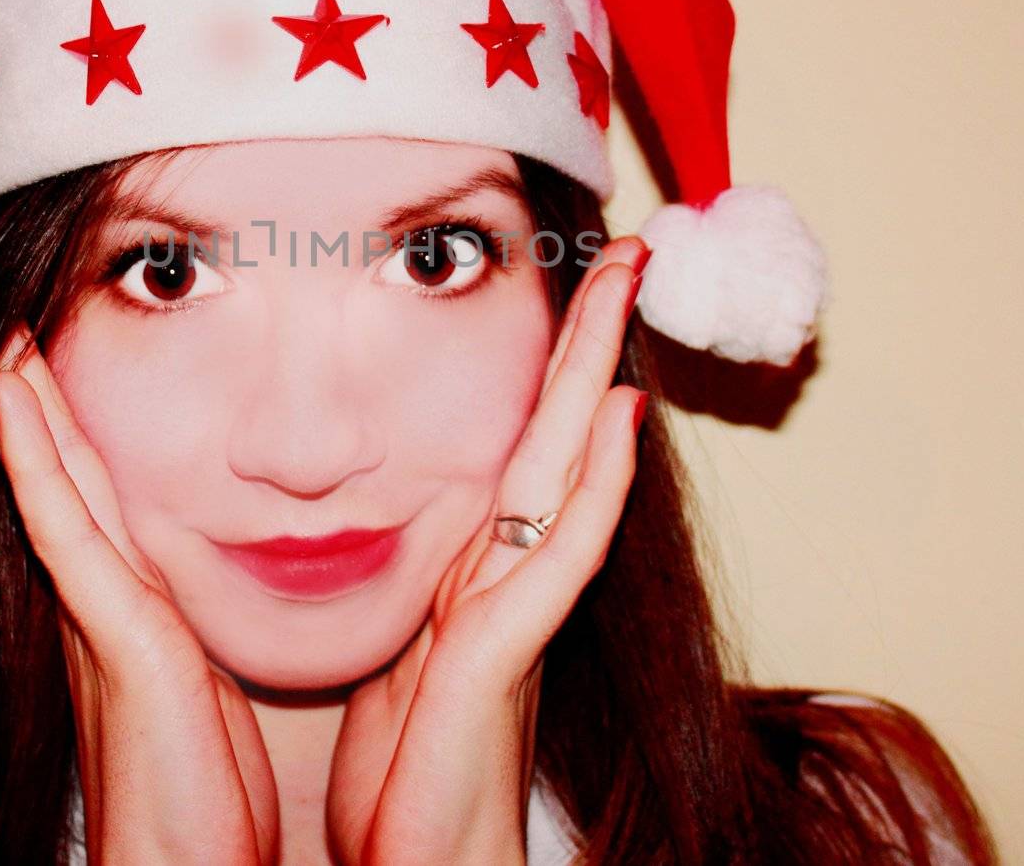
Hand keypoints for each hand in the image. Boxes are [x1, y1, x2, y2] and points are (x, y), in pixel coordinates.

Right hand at [0, 255, 279, 865]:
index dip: (47, 391)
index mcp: (124, 590)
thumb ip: (197, 613)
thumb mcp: (208, 675)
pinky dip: (34, 458)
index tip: (23, 311)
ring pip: (48, 470)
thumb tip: (232, 561)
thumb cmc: (208, 787)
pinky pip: (67, 529)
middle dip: (7, 365)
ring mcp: (98, 609)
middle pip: (48, 451)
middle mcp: (97, 587)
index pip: (81, 467)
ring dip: (11, 383)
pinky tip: (10, 394)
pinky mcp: (116, 638)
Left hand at [325, 236, 650, 865]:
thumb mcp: (397, 654)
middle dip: (587, 341)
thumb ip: (416, 584)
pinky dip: (592, 484)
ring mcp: (513, 611)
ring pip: (564, 471)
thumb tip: (415, 521)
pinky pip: (556, 555)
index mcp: (474, 568)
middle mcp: (505, 576)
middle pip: (552, 434)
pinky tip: (614, 416)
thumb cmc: (402, 774)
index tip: (565, 282)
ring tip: (624, 289)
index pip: (516, 444)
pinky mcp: (501, 657)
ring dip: (595, 376)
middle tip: (626, 249)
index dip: (546, 366)